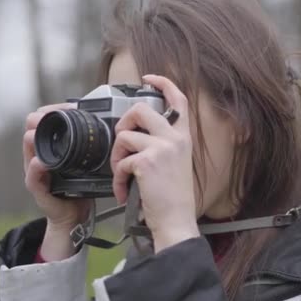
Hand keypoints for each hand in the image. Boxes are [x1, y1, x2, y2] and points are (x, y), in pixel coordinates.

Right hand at [23, 103, 92, 259]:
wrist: (75, 216)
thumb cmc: (80, 187)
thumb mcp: (86, 163)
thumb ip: (91, 147)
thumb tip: (112, 125)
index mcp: (52, 147)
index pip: (45, 120)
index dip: (54, 110)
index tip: (71, 105)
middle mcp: (40, 155)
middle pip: (32, 128)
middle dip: (42, 118)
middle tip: (59, 113)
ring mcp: (36, 171)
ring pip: (28, 147)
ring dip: (33, 138)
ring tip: (40, 130)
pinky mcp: (37, 188)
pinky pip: (32, 176)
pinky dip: (36, 168)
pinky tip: (41, 163)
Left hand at [111, 75, 199, 252]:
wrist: (176, 221)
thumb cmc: (173, 199)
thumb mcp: (176, 165)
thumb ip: (163, 145)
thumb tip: (136, 135)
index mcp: (183, 138)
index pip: (178, 100)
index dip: (163, 83)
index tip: (149, 78)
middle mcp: (175, 138)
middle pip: (141, 109)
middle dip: (124, 122)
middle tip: (122, 142)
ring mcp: (162, 148)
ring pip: (125, 135)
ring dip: (117, 156)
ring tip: (122, 174)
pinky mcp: (147, 161)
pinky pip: (120, 161)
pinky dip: (117, 178)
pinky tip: (124, 191)